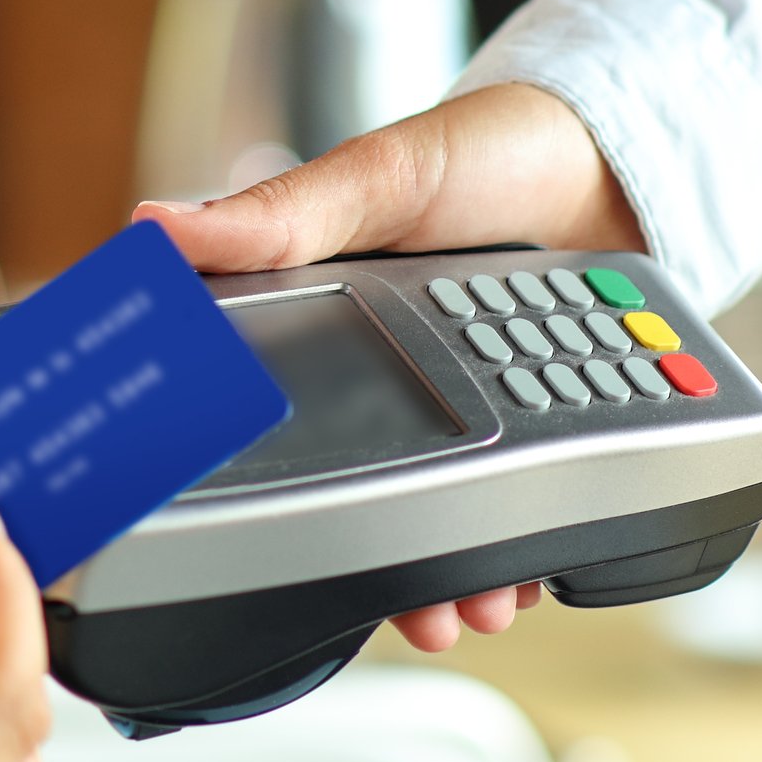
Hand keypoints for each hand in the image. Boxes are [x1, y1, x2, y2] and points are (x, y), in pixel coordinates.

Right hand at [137, 82, 643, 652]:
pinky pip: (517, 507)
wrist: (609, 166)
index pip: (274, 420)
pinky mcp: (531, 424)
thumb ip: (275, 217)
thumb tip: (153, 230)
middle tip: (402, 607)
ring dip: (453, 574)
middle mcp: (391, 379)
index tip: (258, 545)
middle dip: (382, 566)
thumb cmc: (485, 153)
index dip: (267, 489)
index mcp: (330, 324)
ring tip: (469, 605)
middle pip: (369, 497)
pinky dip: (521, 549)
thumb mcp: (376, 180)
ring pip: (443, 517)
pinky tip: (524, 571)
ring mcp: (464, 408)